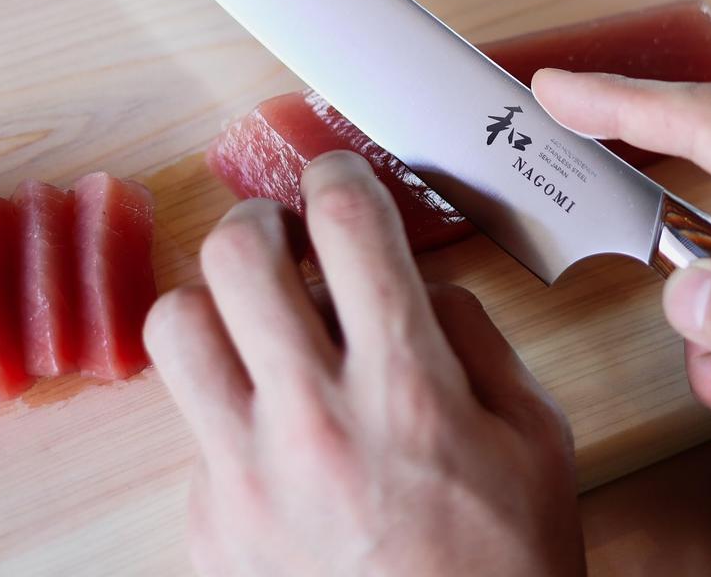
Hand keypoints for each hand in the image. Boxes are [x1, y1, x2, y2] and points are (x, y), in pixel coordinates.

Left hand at [145, 150, 583, 576]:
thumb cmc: (506, 565)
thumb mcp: (535, 435)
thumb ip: (471, 334)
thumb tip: (411, 280)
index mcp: (407, 389)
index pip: (348, 225)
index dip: (338, 173)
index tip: (337, 176)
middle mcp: (314, 423)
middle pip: (235, 256)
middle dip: (259, 220)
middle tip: (282, 236)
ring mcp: (245, 478)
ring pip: (175, 326)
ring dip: (215, 302)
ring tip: (257, 321)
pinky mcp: (207, 525)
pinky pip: (191, 422)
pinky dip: (226, 398)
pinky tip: (273, 428)